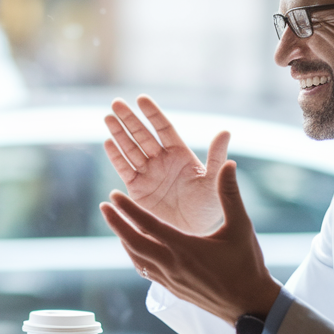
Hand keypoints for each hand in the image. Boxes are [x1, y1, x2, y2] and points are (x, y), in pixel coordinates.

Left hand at [100, 160, 279, 324]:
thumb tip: (228, 163)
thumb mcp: (241, 226)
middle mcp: (172, 264)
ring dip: (124, 240)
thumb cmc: (247, 264)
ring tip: (116, 225)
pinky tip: (135, 251)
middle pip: (133, 242)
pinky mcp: (173, 290)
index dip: (128, 209)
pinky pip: (146, 271)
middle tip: (103, 207)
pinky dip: (136, 257)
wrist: (250, 306)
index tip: (113, 195)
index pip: (148, 224)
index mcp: (184, 247)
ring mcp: (170, 280)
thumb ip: (230, 194)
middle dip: (116, 223)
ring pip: (137, 258)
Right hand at [104, 96, 229, 234]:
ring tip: (108, 118)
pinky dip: (116, 157)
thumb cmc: (208, 208)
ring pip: (130, 149)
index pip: (164, 128)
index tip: (141, 99)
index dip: (153, 114)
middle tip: (116, 103)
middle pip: (142, 135)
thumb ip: (216, 156)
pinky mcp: (137, 189)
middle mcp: (162, 161)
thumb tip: (225, 131)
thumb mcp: (214, 181)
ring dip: (119, 134)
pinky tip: (108, 143)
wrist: (192, 234)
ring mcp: (148, 174)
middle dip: (129, 119)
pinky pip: (124, 169)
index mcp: (180, 154)